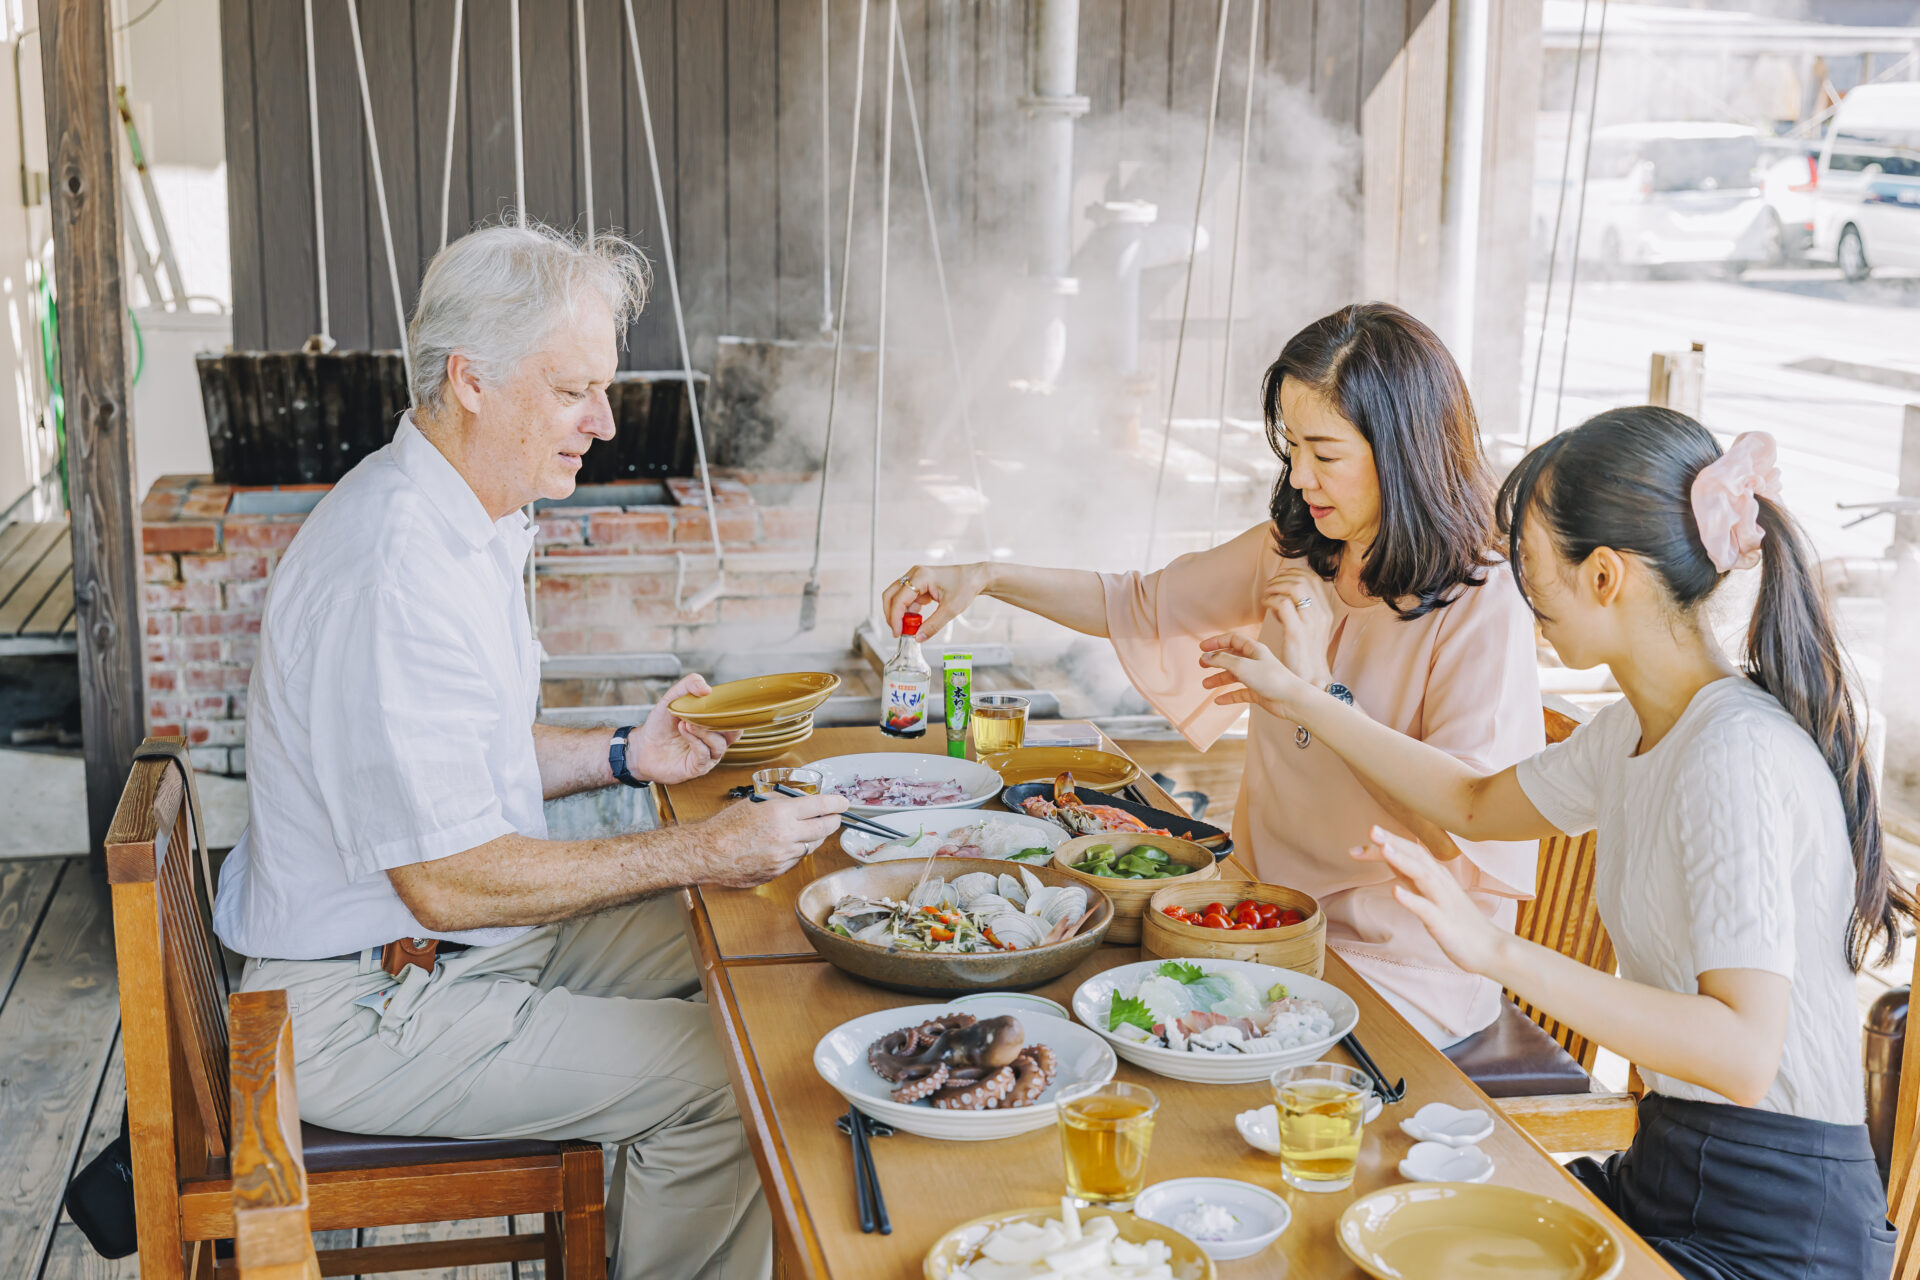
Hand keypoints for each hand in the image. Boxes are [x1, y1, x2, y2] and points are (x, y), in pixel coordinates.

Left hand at [626, 673, 740, 785]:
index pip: (734, 720)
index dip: (730, 711)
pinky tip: (684, 730)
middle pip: (734, 734)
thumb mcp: (673, 697)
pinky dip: (696, 741)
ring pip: (719, 745)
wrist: (643, 745)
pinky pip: (704, 755)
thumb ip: (689, 685)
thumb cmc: (661, 724)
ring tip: (687, 722)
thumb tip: (707, 688)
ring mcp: (707, 756)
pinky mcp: (697, 768)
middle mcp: (714, 741)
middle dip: (722, 722)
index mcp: (713, 725)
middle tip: (705, 713)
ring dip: (704, 731)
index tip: (719, 702)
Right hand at [698, 793, 849, 888]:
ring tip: (807, 829)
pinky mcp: (778, 871)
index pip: (820, 805)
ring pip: (811, 845)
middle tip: (835, 816)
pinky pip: (796, 860)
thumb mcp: (756, 803)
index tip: (843, 802)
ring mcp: (783, 856)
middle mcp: (786, 835)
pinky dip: (796, 851)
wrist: (708, 853)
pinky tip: (786, 845)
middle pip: (824, 828)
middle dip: (833, 821)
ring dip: (813, 836)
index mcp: (780, 813)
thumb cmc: (726, 826)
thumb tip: (802, 800)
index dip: (836, 803)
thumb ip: (782, 801)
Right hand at [881, 563, 986, 639]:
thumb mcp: (950, 609)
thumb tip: (918, 638)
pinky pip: (906, 599)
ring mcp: (915, 578)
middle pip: (891, 595)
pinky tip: (917, 620)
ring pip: (897, 598)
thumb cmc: (966, 586)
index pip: (898, 599)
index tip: (898, 633)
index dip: (895, 618)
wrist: (976, 578)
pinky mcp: (919, 584)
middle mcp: (914, 574)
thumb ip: (933, 625)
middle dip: (892, 615)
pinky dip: (908, 611)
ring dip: (900, 614)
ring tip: (911, 628)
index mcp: (920, 576)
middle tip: (898, 631)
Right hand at [1198, 632, 1313, 718]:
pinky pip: (1240, 693)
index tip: (1202, 648)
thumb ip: (1222, 660)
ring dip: (1219, 679)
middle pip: (1231, 657)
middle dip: (1215, 661)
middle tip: (1202, 665)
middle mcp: (1255, 662)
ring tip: (1206, 685)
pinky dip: (1229, 696)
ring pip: (1234, 676)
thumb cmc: (1271, 679)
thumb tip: (1206, 656)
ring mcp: (1256, 677)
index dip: (1216, 642)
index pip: (1232, 639)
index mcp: (1254, 650)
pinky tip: (1218, 701)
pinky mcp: (1258, 692)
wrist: (1291, 699)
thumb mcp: (1242, 666)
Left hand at [1261, 567, 1334, 687]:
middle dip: (1283, 577)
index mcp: (1326, 612)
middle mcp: (1321, 614)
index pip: (1314, 578)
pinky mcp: (1296, 632)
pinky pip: (1282, 604)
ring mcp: (1310, 623)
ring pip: (1294, 587)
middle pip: (1304, 579)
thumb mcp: (1309, 629)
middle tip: (1271, 585)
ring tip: (1267, 594)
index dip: (1295, 572)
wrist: (1310, 680)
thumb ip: (1300, 611)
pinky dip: (1271, 600)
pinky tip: (1265, 606)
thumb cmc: (1305, 656)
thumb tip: (1284, 597)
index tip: (1281, 578)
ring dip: (1276, 586)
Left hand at [1352, 827, 1507, 977]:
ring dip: (1402, 861)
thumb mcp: (1430, 893)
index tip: (1363, 838)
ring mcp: (1442, 902)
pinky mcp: (1444, 923)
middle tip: (1371, 830)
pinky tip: (1395, 892)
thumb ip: (1410, 875)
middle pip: (1415, 857)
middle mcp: (1440, 883)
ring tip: (1383, 849)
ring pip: (1422, 876)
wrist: (1489, 948)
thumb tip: (1389, 856)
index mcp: (1435, 876)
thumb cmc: (1457, 922)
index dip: (1388, 843)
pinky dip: (1411, 899)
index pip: (1410, 852)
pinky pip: (1426, 909)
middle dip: (1393, 842)